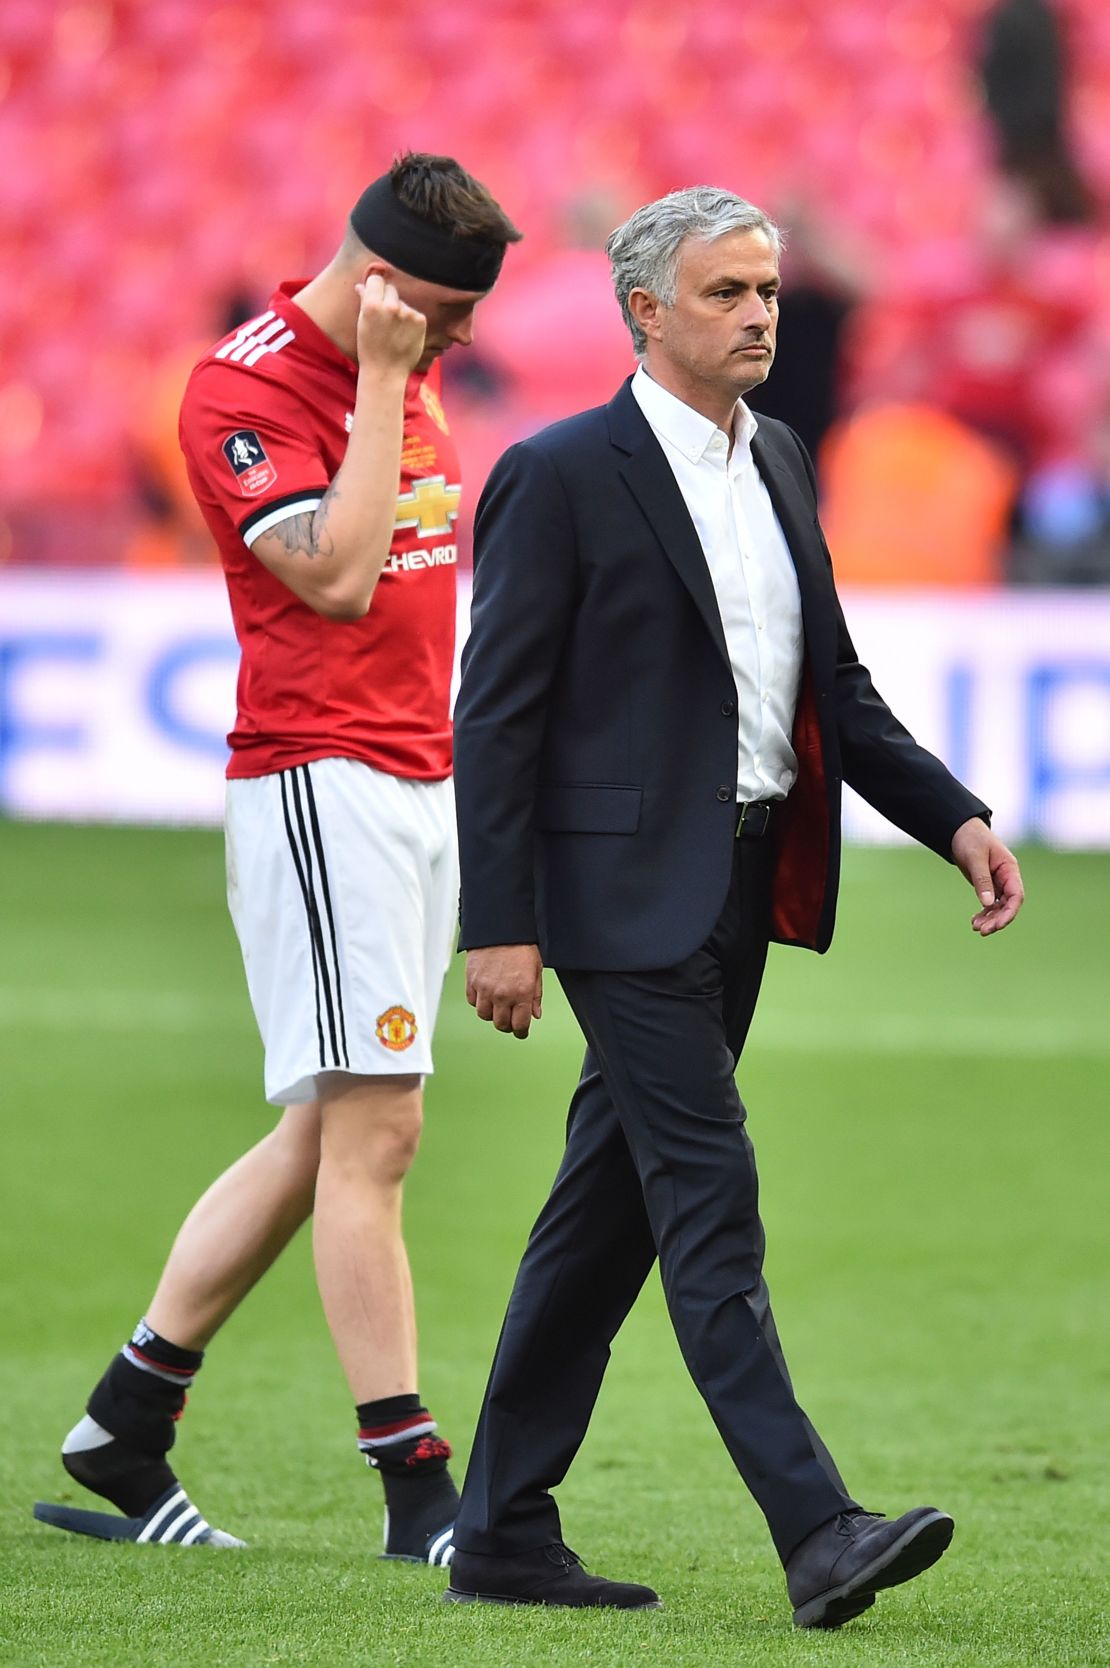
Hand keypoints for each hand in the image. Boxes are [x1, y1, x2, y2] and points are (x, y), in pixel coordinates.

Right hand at [354, 273, 425, 375]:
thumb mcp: (362, 323)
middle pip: (391, 288)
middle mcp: (391, 306)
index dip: (375, 287)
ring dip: (399, 312)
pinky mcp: (420, 320)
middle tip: (384, 319)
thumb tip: (361, 285)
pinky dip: (410, 322)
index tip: (374, 295)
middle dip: (387, 298)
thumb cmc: (370, 349)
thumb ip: (364, 301)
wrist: (386, 372)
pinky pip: (414, 313)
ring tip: (394, 331)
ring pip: (402, 302)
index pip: (376, 279)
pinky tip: (404, 335)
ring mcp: (407, 313)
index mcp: (372, 305)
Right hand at [466, 945, 543, 1038]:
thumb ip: (535, 996)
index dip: (521, 1032)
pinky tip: (486, 995)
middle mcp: (502, 994)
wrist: (501, 928)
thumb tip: (535, 1014)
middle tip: (510, 1019)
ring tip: (497, 1006)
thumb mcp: (536, 971)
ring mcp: (485, 989)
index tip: (521, 1032)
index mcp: (522, 992)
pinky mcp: (472, 981)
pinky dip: (479, 1002)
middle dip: (507, 1025)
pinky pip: (473, 1001)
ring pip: (484, 1015)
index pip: (520, 1025)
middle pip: (501, 1024)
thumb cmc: (521, 947)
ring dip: (492, 1014)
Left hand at [950, 818, 1024, 936]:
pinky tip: (974, 922)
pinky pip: (989, 905)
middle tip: (982, 931)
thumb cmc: (971, 839)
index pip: (1016, 895)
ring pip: (998, 907)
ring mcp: (997, 884)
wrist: (960, 832)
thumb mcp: (975, 858)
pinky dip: (983, 914)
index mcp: (1010, 870)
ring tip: (976, 928)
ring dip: (989, 919)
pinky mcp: (987, 886)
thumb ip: (982, 880)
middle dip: (997, 920)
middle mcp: (1007, 879)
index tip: (998, 925)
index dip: (1009, 912)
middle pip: (1008, 905)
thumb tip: (988, 904)